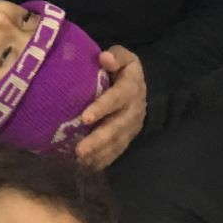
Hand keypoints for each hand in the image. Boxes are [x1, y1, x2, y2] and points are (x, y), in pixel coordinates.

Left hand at [75, 45, 146, 169]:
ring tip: (80, 160)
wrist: (142, 86)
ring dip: (99, 153)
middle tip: (80, 150)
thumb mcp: (124, 56)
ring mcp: (131, 126)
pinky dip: (103, 159)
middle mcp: (134, 110)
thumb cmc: (123, 69)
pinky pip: (117, 151)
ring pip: (117, 142)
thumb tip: (105, 58)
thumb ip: (116, 56)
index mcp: (131, 87)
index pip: (117, 98)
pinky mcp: (127, 137)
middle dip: (98, 139)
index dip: (102, 108)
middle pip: (117, 127)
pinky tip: (88, 166)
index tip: (85, 118)